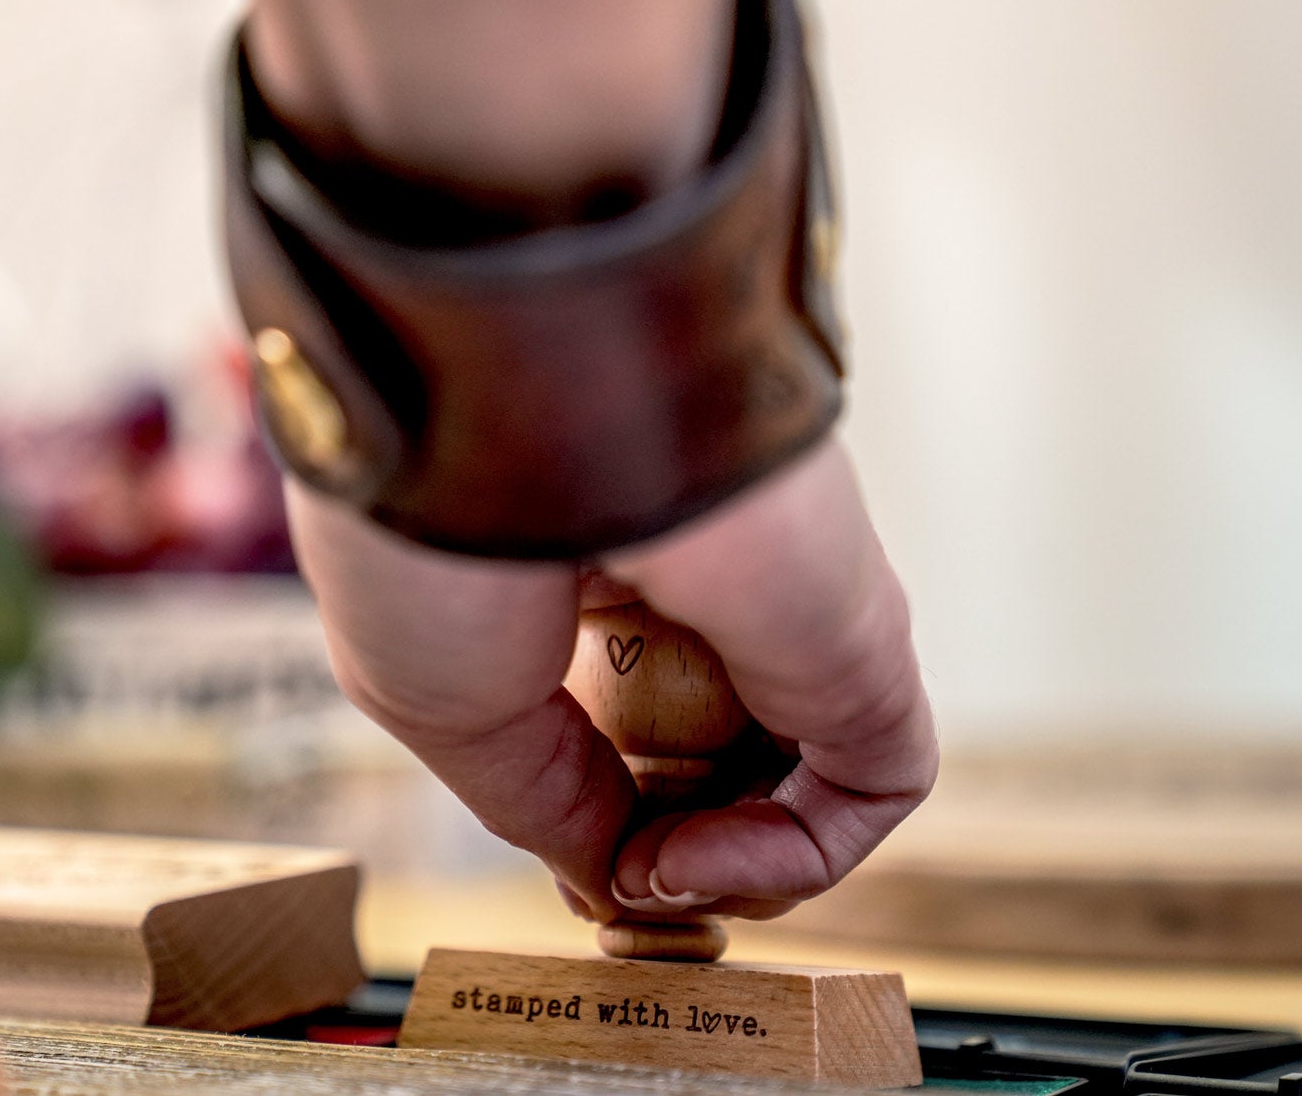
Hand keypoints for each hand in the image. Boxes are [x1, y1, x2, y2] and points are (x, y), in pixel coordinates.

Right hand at [286, 434, 935, 923]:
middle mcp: (688, 573)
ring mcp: (776, 598)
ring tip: (645, 881)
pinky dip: (791, 859)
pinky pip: (872, 779)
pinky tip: (686, 865)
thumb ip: (538, 802)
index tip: (562, 870)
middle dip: (661, 847)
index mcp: (579, 560)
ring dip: (727, 868)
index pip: (622, 715)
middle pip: (708, 749)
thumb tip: (609, 883)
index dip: (593, 817)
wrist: (494, 415)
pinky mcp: (855, 631)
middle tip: (610, 887)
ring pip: (800, 770)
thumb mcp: (444, 704)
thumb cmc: (429, 526)